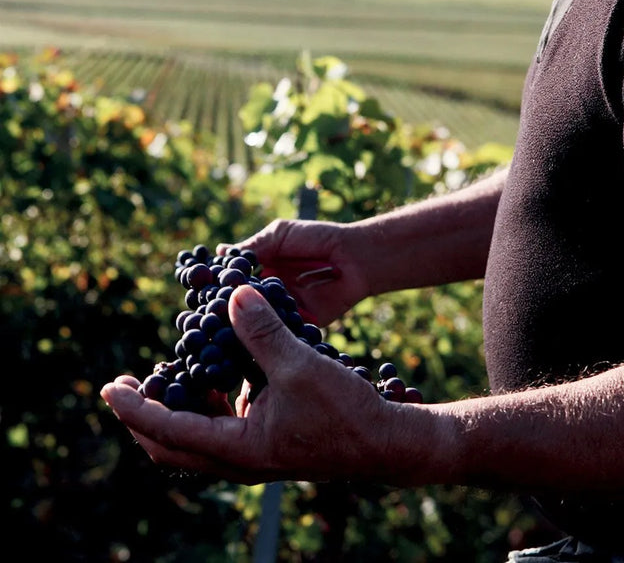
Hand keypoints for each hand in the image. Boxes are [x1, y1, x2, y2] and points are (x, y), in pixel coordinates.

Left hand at [101, 285, 400, 483]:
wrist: (383, 442)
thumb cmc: (345, 411)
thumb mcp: (300, 365)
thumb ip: (262, 331)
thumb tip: (233, 295)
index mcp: (238, 448)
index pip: (168, 429)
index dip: (135, 408)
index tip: (108, 387)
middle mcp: (238, 458)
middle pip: (170, 444)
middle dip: (143, 415)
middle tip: (125, 386)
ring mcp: (251, 453)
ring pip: (193, 439)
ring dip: (172, 410)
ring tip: (163, 376)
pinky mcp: (266, 442)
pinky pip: (219, 429)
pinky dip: (205, 404)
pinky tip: (213, 377)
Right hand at [217, 219, 368, 325]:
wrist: (355, 257)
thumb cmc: (317, 239)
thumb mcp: (280, 235)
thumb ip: (254, 247)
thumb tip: (219, 253)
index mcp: (259, 272)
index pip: (231, 282)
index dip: (217, 286)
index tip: (201, 290)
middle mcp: (267, 294)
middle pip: (240, 306)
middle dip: (225, 311)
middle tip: (210, 314)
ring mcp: (281, 312)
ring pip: (257, 323)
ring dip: (245, 327)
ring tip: (228, 329)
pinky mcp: (299, 327)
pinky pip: (281, 334)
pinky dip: (270, 337)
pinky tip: (255, 340)